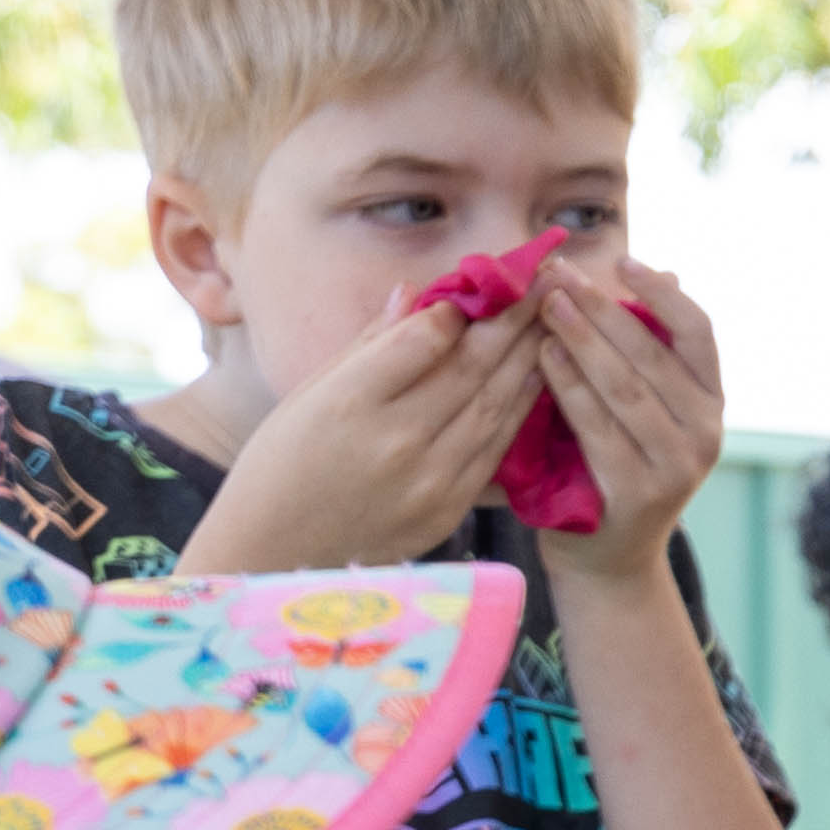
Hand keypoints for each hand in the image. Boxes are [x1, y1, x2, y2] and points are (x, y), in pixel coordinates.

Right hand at [179, 277, 546, 574]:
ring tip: (553, 318)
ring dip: (528, 358)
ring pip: (492, 406)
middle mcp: (396, 441)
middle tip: (545, 279)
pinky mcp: (448, 511)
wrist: (276, 553)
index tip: (489, 276)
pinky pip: (495, 450)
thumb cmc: (282, 463)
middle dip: (513, 319)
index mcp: (350, 401)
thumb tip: (414, 292)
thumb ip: (368, 345)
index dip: (460, 306)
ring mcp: (429, 481)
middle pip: (468, 367)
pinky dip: (519, 410)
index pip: (422, 339)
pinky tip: (537, 377)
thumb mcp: (308, 393)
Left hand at [530, 254, 728, 576]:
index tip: (621, 261)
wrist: (607, 556)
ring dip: (581, 339)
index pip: (698, 331)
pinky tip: (544, 356)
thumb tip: (662, 271)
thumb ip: (647, 350)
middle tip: (557, 275)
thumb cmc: (616, 464)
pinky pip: (598, 428)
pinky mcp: (640, 494)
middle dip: (600, 308)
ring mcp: (676, 467)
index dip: (661, 293)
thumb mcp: (643, 405)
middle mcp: (705, 433)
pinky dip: (569, 388)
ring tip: (545, 304)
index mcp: (711, 402)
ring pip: (624, 388)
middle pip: (651, 353)